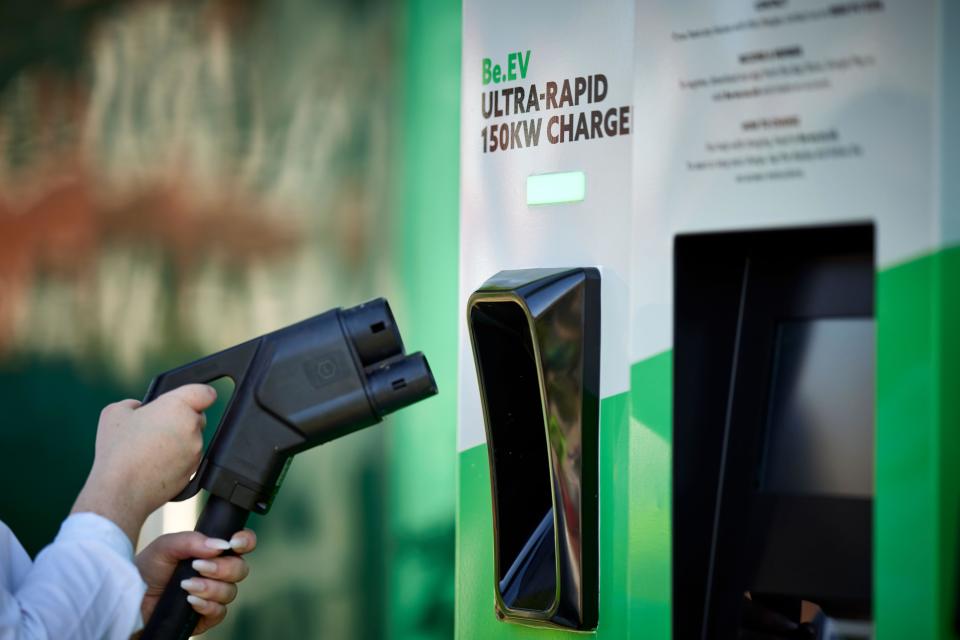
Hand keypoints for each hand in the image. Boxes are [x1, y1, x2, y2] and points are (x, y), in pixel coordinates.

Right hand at [72, 384, 216, 544]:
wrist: (121, 490)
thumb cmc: (117, 450)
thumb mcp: (115, 413)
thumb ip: (135, 403)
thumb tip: (142, 408)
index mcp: (178, 406)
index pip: (205, 393)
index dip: (198, 394)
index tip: (190, 398)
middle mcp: (192, 427)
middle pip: (197, 417)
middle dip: (181, 419)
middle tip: (156, 427)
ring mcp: (196, 450)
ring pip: (192, 439)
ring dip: (178, 440)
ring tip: (150, 449)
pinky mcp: (195, 470)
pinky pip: (189, 458)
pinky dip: (177, 459)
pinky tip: (155, 463)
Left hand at [136, 529, 256, 635]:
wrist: (127, 601)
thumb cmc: (145, 571)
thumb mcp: (164, 547)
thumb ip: (191, 540)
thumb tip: (220, 544)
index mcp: (211, 552)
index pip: (241, 544)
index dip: (245, 541)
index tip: (233, 543)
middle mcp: (216, 573)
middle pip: (241, 569)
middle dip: (223, 568)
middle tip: (198, 567)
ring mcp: (212, 595)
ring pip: (231, 592)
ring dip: (210, 588)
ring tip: (187, 586)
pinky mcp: (205, 617)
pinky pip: (220, 612)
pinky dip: (206, 605)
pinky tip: (190, 601)